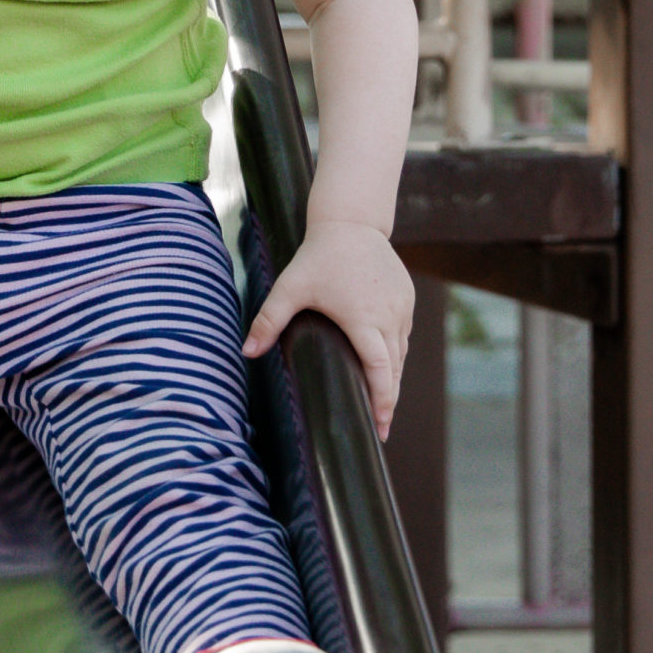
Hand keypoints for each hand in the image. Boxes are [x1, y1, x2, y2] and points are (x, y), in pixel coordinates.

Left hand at [242, 216, 415, 440]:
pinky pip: (404, 335)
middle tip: (382, 429)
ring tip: (382, 403)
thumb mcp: (290, 287)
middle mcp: (388, 316)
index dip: (382, 399)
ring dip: (394, 378)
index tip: (381, 425)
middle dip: (388, 400)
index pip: (379, 369)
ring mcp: (402, 308)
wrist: (351, 223)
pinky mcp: (406, 299)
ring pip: (401, 353)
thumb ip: (268, 320)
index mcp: (363, 319)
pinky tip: (387, 367)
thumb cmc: (318, 257)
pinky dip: (396, 354)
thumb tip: (246, 352)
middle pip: (394, 369)